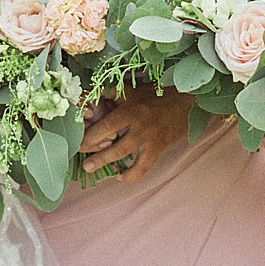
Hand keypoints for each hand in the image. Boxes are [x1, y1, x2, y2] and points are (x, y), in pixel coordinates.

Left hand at [78, 92, 192, 183]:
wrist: (187, 102)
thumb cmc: (156, 94)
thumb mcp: (133, 89)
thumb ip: (111, 93)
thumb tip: (87, 98)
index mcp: (130, 107)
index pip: (105, 123)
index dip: (89, 133)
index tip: (76, 139)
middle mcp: (138, 123)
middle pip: (110, 140)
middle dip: (93, 150)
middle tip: (78, 155)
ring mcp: (148, 137)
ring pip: (123, 154)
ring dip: (105, 162)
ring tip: (90, 168)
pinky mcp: (158, 148)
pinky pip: (142, 167)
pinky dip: (130, 175)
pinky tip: (119, 176)